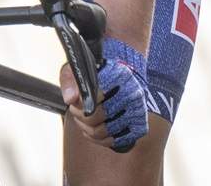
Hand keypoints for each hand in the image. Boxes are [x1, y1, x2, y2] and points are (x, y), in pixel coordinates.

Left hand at [60, 37, 149, 153]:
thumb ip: (71, 80)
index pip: (94, 97)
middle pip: (97, 117)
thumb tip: (71, 99)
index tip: (77, 102)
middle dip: (81, 117)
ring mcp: (138, 111)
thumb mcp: (82, 68)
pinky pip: (114, 141)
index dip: (81, 103)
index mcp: (120, 76)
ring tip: (84, 120)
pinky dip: (100, 139)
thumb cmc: (100, 73)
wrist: (125, 77)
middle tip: (77, 112)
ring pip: (103, 132)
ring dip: (88, 129)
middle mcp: (132, 94)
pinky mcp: (139, 126)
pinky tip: (94, 129)